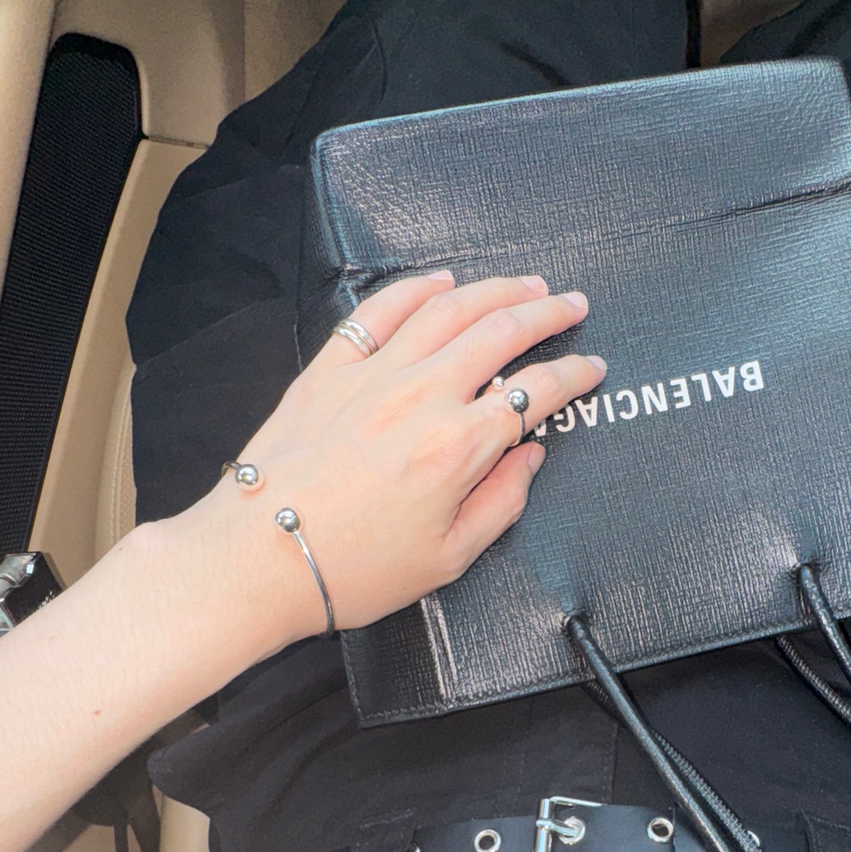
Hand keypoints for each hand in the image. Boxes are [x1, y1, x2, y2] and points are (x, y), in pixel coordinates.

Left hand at [197, 271, 603, 642]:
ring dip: (495, 289)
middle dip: (546, 312)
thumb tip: (527, 460)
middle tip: (571, 303)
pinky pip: (379, 311)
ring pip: (447, 308)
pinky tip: (441, 283)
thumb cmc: (350, 568)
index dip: (574, 375)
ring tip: (523, 284)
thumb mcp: (447, 558)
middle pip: (500, 331)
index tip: (590, 368)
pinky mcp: (330, 370)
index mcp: (457, 448)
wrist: (260, 559)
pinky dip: (417, 289)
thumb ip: (500, 503)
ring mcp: (373, 376)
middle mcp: (420, 398)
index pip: (536, 393)